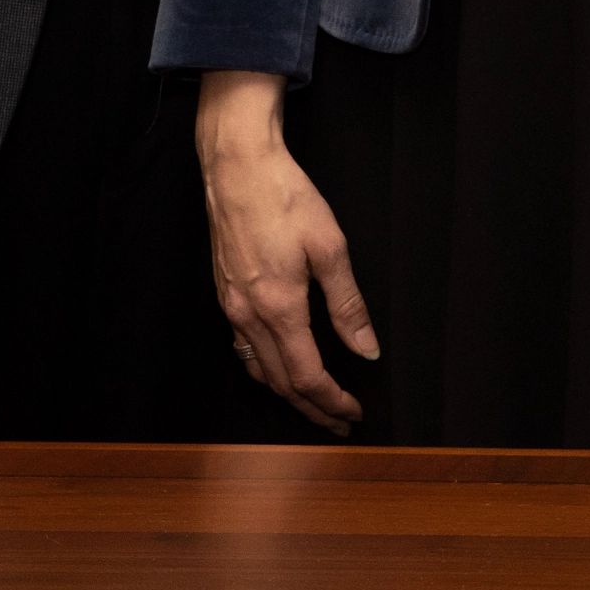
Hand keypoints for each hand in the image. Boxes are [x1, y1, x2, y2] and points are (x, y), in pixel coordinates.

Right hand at [197, 69, 375, 434]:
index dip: (332, 401)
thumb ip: (348, 304)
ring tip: (313, 404)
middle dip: (312, 408)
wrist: (236, 167)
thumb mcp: (330, 246)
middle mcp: (249, 315)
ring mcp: (231, 307)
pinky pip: (242, 348)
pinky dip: (263, 369)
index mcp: (279, 308)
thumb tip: (366, 349)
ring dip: (287, 393)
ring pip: (258, 369)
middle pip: (281, 382)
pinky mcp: (223, 294)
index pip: (308, 375)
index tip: (354, 413)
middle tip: (339, 422)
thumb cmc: (284, 198)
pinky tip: (276, 367)